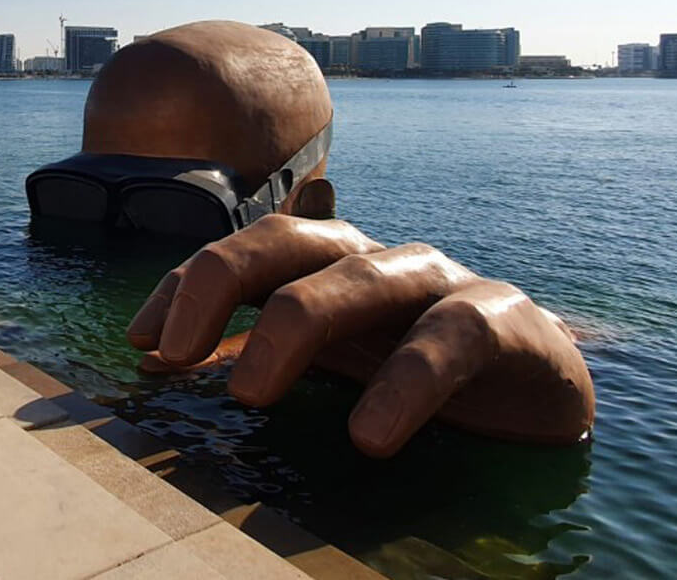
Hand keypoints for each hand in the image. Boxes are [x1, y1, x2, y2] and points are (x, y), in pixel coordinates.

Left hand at [127, 214, 592, 456]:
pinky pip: (448, 337)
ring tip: (248, 394)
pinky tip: (370, 435)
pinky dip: (404, 382)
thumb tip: (155, 360)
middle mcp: (371, 259)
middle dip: (219, 284)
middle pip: (286, 240)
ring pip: (356, 278)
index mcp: (324, 266)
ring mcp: (436, 280)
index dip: (183, 287)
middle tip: (174, 353)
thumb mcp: (324, 360)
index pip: (240, 255)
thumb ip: (252, 351)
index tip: (139, 342)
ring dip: (293, 328)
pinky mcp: (501, 317)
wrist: (537, 387)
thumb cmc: (410, 368)